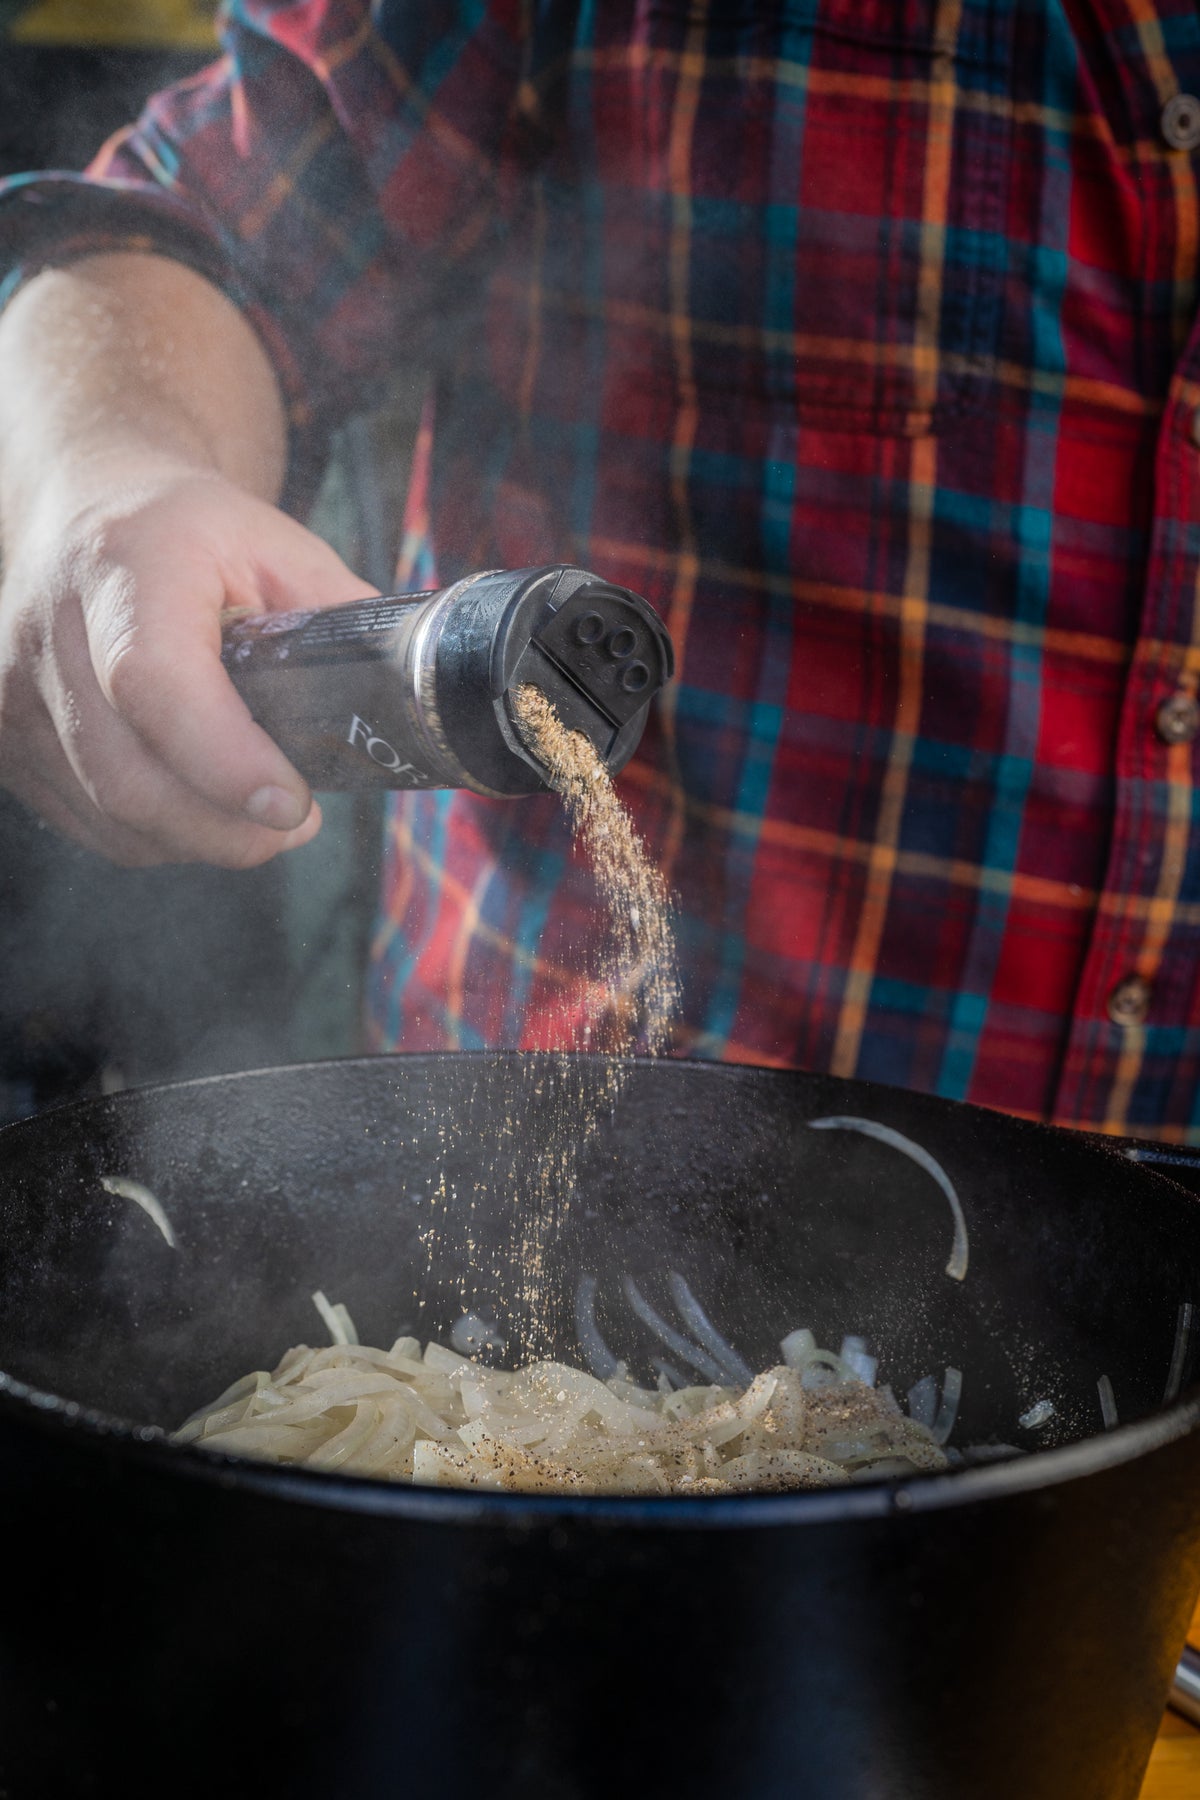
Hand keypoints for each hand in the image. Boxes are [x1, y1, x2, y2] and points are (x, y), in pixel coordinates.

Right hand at [0, 452, 376, 866]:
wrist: (84, 505)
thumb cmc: (191, 533)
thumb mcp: (279, 545)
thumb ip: (341, 621)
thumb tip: (407, 703)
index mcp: (128, 564)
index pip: (155, 683)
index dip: (225, 762)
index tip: (292, 805)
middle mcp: (50, 627)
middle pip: (128, 776)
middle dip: (227, 828)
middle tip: (294, 824)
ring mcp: (13, 690)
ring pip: (110, 814)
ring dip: (196, 836)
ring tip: (251, 809)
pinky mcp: (4, 738)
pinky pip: (87, 822)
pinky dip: (154, 832)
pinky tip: (192, 800)